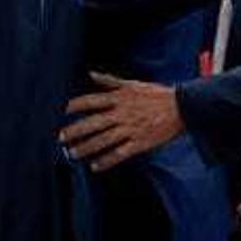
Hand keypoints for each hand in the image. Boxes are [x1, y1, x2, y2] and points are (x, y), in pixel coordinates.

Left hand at [60, 72, 184, 171]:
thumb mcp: (131, 84)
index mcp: (119, 98)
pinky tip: (95, 166)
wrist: (183, 107)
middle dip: (75, 131)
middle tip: (59, 138)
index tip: (57, 111)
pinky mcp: (141, 143)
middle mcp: (122, 114)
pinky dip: (107, 161)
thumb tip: (89, 73)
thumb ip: (108, 81)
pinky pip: (120, 154)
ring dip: (86, 148)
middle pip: (93, 123)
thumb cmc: (155, 94)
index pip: (90, 101)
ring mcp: (131, 129)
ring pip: (104, 140)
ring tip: (71, 154)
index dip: (73, 106)